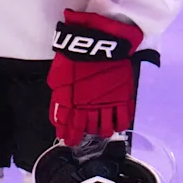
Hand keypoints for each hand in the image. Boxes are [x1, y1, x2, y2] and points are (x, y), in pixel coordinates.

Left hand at [47, 10, 143, 145]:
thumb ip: (59, 98)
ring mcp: (107, 104)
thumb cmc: (75, 56)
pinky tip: (117, 125)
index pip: (69, 127)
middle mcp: (89, 108)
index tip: (68, 140)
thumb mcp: (58, 77)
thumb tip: (58, 116)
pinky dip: (120, 125)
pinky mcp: (123, 98)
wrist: (98, 42)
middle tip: (83, 136)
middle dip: (84, 136)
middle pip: (87, 130)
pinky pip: (123, 119)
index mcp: (72, 103)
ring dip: (102, 132)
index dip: (68, 135)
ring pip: (106, 129)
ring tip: (101, 131)